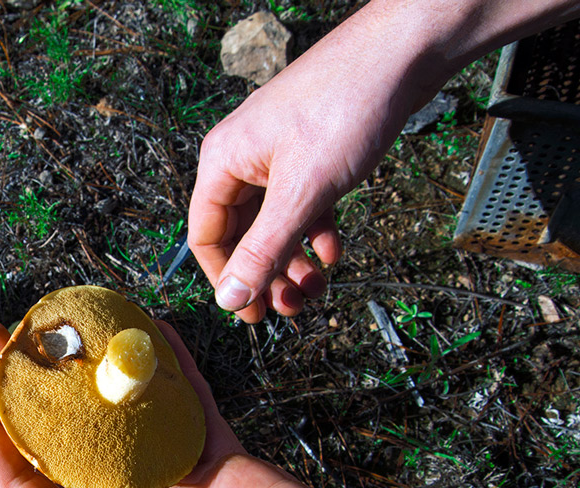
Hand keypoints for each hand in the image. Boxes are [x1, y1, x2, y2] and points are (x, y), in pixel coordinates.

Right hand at [189, 6, 441, 321]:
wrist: (403, 51)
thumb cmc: (346, 108)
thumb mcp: (302, 193)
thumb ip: (264, 250)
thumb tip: (229, 298)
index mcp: (223, 162)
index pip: (206, 236)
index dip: (226, 279)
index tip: (252, 314)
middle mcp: (242, 158)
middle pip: (242, 233)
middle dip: (267, 273)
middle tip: (292, 308)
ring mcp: (277, 153)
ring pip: (274, 221)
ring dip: (293, 259)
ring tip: (319, 286)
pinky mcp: (310, 150)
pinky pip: (301, 202)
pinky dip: (315, 230)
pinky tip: (334, 248)